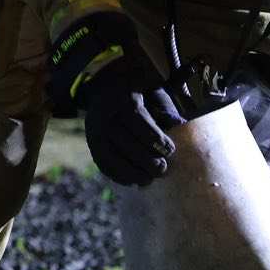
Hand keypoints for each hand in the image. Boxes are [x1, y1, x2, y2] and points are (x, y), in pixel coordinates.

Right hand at [80, 59, 184, 185]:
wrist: (105, 89)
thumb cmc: (138, 91)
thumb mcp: (151, 87)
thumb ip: (164, 102)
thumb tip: (178, 124)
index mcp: (122, 98)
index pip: (137, 120)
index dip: (154, 137)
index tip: (170, 150)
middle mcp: (105, 115)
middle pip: (124, 142)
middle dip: (145, 159)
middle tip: (162, 168)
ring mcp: (95, 131)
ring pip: (110, 156)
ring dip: (131, 172)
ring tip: (148, 180)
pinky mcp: (92, 144)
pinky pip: (102, 163)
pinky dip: (117, 175)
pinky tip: (132, 182)